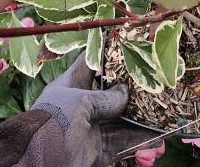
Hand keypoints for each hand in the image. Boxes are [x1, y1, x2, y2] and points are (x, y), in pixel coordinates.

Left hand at [33, 52, 152, 166]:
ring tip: (160, 109)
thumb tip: (125, 91)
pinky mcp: (95, 151)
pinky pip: (119, 143)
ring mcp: (88, 129)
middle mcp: (80, 105)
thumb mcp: (80, 102)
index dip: (106, 53)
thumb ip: (105, 97)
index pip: (89, 63)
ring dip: (138, 117)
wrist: (39, 164)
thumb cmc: (55, 122)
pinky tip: (154, 134)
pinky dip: (136, 140)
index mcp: (70, 86)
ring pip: (118, 120)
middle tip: (152, 81)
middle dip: (129, 89)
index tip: (127, 44)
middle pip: (108, 93)